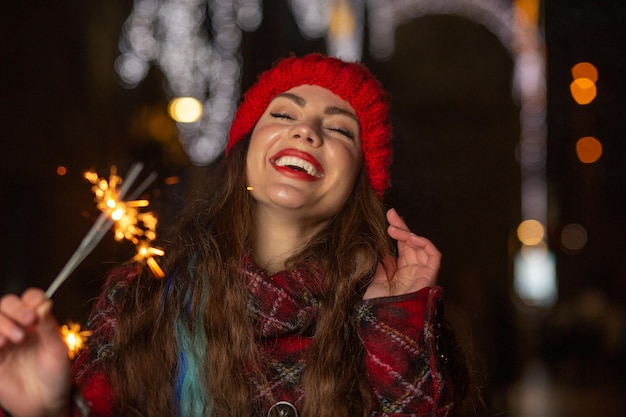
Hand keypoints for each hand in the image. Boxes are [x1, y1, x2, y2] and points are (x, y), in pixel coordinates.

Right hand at [0, 289, 71, 416]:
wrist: (44, 403)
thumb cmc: (55, 375)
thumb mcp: (57, 349)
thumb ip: (48, 327)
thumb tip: (44, 304)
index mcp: (38, 321)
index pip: (30, 298)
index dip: (31, 299)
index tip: (37, 307)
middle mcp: (18, 327)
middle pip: (7, 304)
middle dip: (15, 308)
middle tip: (28, 320)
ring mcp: (3, 341)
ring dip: (2, 323)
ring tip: (14, 339)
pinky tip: (1, 346)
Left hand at [364, 208, 440, 299]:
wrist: (384, 322)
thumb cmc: (377, 307)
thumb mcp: (375, 282)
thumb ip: (382, 266)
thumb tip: (383, 251)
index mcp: (400, 274)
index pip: (401, 248)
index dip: (397, 233)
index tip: (387, 219)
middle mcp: (412, 272)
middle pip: (411, 244)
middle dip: (402, 227)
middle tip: (391, 213)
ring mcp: (421, 274)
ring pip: (422, 247)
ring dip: (409, 234)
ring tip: (393, 228)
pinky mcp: (430, 277)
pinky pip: (433, 255)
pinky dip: (424, 243)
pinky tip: (410, 237)